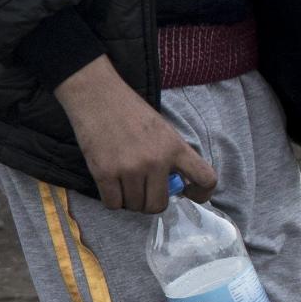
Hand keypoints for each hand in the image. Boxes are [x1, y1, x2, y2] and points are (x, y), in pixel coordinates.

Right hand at [54, 55, 215, 213]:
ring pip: (134, 206)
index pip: (205, 179)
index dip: (201, 194)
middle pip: (159, 205)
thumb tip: (172, 184)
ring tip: (122, 184)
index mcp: (175, 147)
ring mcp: (130, 169)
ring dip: (129, 200)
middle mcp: (156, 161)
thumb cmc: (128, 110)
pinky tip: (110, 185)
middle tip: (142, 191)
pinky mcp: (104, 173)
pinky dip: (112, 200)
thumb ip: (170, 155)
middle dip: (150, 203)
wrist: (95, 94)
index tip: (189, 194)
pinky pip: (113, 203)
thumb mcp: (161, 129)